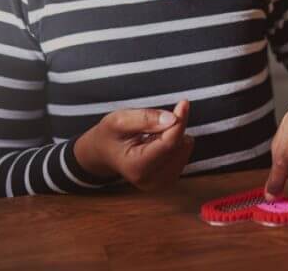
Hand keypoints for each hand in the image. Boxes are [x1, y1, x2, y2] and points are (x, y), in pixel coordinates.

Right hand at [74, 100, 193, 190]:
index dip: (179, 120)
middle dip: (173, 127)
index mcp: (136, 167)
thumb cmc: (109, 135)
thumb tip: (172, 119)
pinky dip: (175, 142)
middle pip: (179, 145)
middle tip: (155, 121)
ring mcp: (161, 183)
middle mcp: (151, 180)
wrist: (103, 154)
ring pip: (184, 148)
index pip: (169, 143)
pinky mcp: (169, 179)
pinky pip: (184, 152)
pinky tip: (157, 142)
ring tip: (151, 134)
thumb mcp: (118, 120)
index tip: (183, 103)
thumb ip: (145, 118)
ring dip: (173, 135)